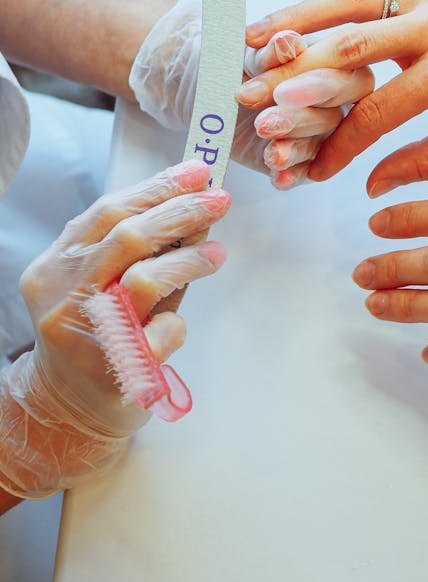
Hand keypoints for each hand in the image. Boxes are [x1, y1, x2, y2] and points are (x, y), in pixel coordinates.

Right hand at [0, 160, 229, 498]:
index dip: (157, 188)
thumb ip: (144, 250)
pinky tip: (177, 321)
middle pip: (127, 238)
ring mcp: (85, 335)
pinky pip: (160, 334)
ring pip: (144, 280)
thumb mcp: (106, 284)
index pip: (108, 212)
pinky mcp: (114, 370)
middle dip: (180, 211)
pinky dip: (176, 322)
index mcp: (56, 266)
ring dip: (189, 259)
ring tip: (215, 253)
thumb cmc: (95, 336)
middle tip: (218, 200)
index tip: (196, 172)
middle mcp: (62, 296)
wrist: (68, 409)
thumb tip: (194, 207)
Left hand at [129, 0, 372, 188]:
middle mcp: (335, 95)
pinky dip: (291, 174)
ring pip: (321, 142)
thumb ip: (266, 53)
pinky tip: (277, 176)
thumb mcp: (242, 55)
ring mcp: (321, 128)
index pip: (336, 71)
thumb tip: (286, 42)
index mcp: (331, 58)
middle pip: (335, 111)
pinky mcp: (303, 157)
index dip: (310, 84)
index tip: (278, 93)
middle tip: (266, 123)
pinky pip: (306, 170)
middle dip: (300, 119)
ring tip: (271, 153)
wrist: (206, 87)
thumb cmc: (231, 61)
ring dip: (294, 148)